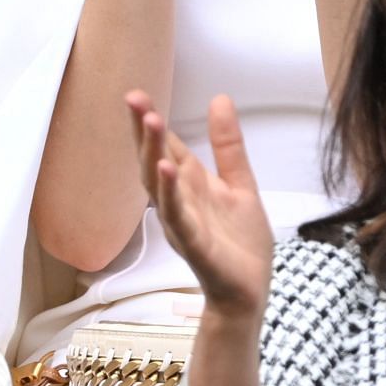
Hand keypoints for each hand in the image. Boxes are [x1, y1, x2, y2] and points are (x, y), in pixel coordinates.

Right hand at [127, 91, 273, 316]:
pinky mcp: (197, 246)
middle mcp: (179, 203)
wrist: (249, 291)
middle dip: (145, 132)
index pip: (166, 149)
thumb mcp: (239, 183)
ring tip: (153, 123)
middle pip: (155, 162)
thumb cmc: (240, 242)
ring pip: (161, 187)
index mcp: (191, 187)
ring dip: (155, 155)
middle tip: (135, 98)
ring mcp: (184, 225)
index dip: (152, 123)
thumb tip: (219, 99)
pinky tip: (168, 171)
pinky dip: (172, 194)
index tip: (137, 94)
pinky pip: (179, 218)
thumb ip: (227, 146)